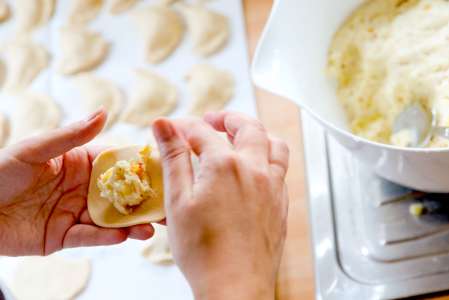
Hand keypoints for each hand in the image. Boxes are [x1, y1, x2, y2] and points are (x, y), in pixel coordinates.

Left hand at [0, 109, 153, 255]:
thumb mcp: (35, 149)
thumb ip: (70, 135)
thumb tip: (103, 112)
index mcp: (80, 163)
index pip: (117, 164)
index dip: (141, 166)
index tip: (166, 169)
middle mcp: (83, 188)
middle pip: (121, 194)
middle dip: (145, 200)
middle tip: (171, 205)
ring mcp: (76, 213)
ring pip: (111, 218)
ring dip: (133, 223)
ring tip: (152, 226)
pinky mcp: (64, 236)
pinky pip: (90, 237)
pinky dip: (107, 237)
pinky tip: (125, 236)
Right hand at [153, 112, 288, 299]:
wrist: (235, 287)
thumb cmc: (203, 251)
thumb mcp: (178, 201)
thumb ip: (173, 158)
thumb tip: (164, 126)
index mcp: (225, 165)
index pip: (201, 132)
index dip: (183, 127)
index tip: (170, 130)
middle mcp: (255, 169)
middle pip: (247, 126)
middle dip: (227, 117)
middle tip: (211, 120)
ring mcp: (272, 186)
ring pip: (274, 144)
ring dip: (256, 132)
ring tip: (240, 135)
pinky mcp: (280, 204)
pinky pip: (282, 168)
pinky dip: (269, 156)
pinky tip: (255, 168)